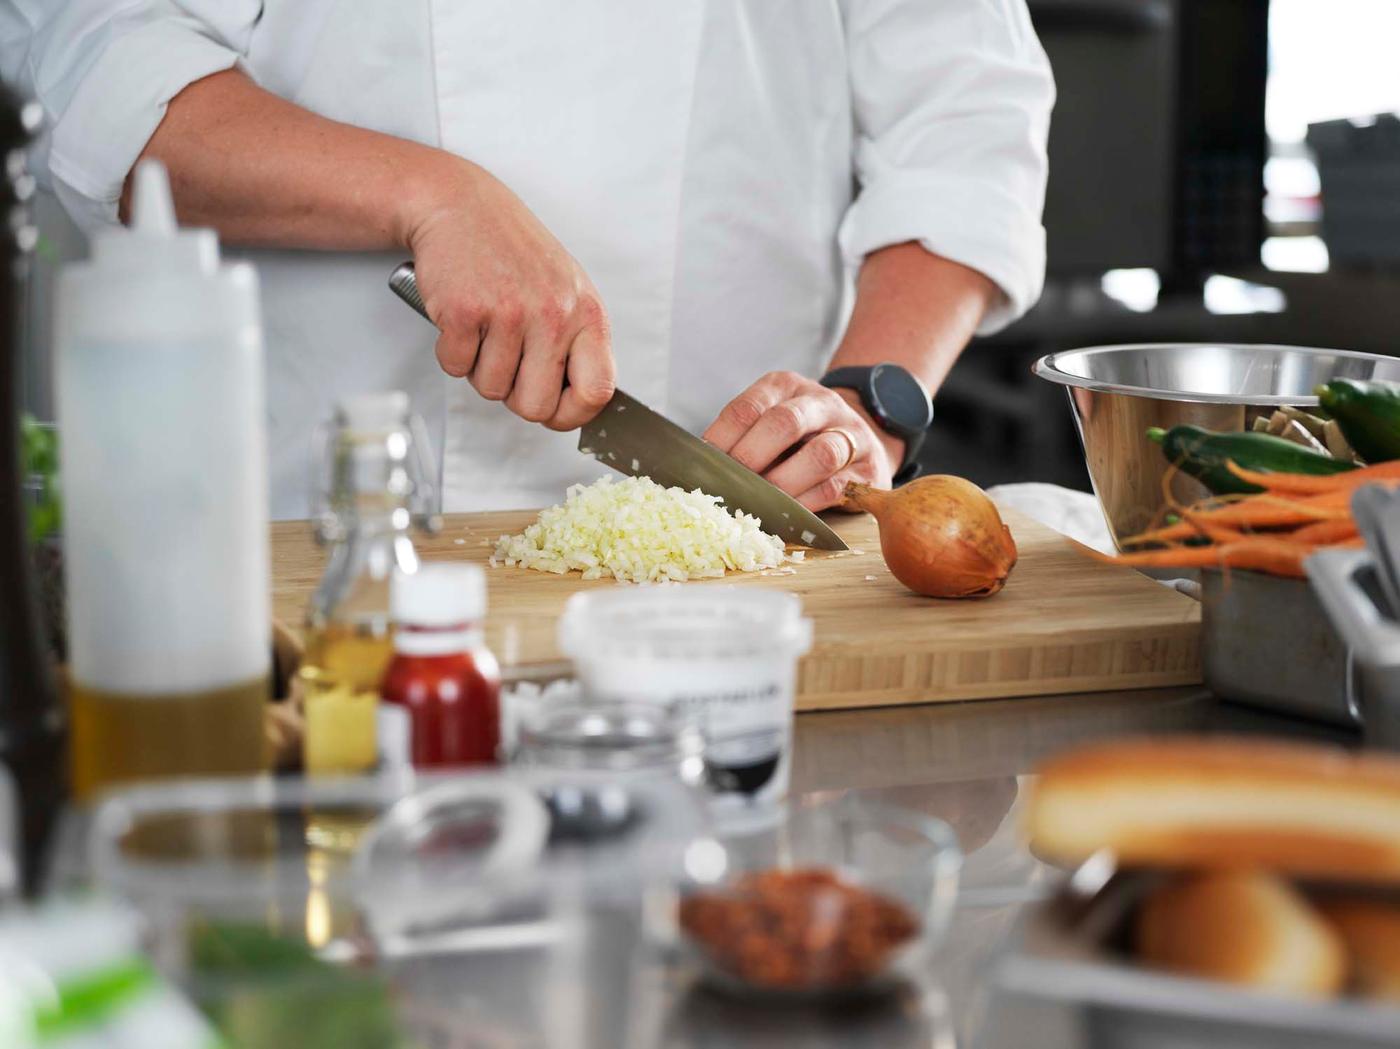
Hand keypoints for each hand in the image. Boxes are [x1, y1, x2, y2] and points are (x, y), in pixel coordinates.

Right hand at [403, 158, 615, 429]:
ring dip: (481, 369)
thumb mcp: (567, 290)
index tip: (555, 411)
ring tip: (485, 330)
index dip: (572, 415)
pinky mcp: (465, 311)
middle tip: (508, 366)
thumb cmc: (514, 251)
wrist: (461, 206)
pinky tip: (463, 321)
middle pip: (536, 406)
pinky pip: (455, 368)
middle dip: (515, 396)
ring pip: (491, 389)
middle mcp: (553, 313)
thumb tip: (577, 401)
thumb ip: (577, 343)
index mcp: (586, 313)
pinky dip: (452, 353)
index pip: (596, 392)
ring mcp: (509, 312)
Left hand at [703, 372, 902, 510]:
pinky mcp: (867, 469)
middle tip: (732, 485)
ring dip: (784, 483)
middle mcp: (821, 403)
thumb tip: (700, 472)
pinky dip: (807, 504)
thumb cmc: (798, 438)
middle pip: (785, 423)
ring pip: (820, 454)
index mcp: (786, 387)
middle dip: (753, 457)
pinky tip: (786, 515)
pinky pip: (837, 487)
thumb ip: (740, 440)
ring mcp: (850, 434)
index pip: (749, 407)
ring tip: (759, 504)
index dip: (723, 437)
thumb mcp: (768, 423)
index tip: (704, 465)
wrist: (858, 438)